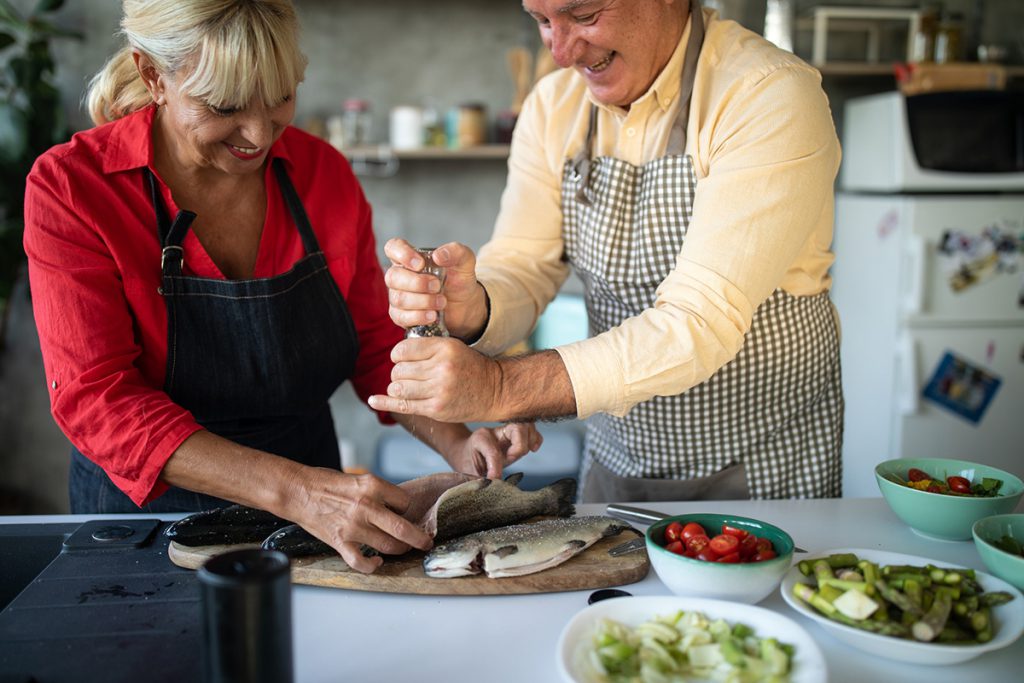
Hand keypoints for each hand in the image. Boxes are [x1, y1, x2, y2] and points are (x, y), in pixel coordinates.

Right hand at [285, 467, 433, 573]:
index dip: (407, 510)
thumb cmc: (326, 483)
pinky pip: (361, 562)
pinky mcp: (340, 541)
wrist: (297, 490)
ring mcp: (353, 526)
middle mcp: (366, 506)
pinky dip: (373, 566)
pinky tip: (378, 562)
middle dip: (420, 539)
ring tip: (402, 549)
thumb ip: (377, 493)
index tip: (405, 515)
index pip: (405, 502)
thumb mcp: (358, 479)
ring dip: (400, 550)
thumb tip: (396, 508)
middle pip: (404, 529)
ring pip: (388, 546)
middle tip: (427, 542)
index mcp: (372, 486)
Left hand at [369, 336, 500, 422]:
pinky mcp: (436, 409)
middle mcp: (441, 369)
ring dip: (397, 387)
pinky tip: (374, 400)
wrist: (494, 391)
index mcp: (444, 348)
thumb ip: (426, 347)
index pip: (403, 350)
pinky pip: (403, 405)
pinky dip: (385, 402)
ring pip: (398, 387)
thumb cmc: (470, 367)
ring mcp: (439, 390)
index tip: (402, 359)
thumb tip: (395, 355)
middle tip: (410, 376)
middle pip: (399, 370)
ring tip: (408, 387)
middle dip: (399, 373)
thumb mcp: (452, 347)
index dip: (398, 355)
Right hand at [383, 238, 486, 339]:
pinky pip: (400, 316)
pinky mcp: (401, 315)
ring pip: (398, 298)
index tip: (420, 264)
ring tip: (442, 302)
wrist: (465, 305)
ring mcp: (398, 296)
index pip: (393, 248)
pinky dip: (418, 316)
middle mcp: (400, 276)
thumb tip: (438, 255)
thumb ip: (456, 252)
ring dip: (423, 301)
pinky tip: (433, 315)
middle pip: (392, 277)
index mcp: (411, 258)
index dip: (401, 254)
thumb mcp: (465, 262)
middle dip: (417, 283)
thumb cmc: (459, 280)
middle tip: (438, 286)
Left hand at [446, 423, 543, 477]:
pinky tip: (532, 449)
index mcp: (481, 438)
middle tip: (510, 459)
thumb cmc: (467, 462)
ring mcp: (507, 430)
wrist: (465, 452)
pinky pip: (532, 431)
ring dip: (528, 442)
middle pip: (517, 428)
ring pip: (527, 426)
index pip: (494, 451)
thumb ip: (478, 478)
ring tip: (518, 454)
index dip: (496, 468)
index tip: (493, 479)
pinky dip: (535, 440)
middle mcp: (495, 431)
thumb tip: (493, 484)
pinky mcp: (516, 434)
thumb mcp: (468, 472)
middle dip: (519, 447)